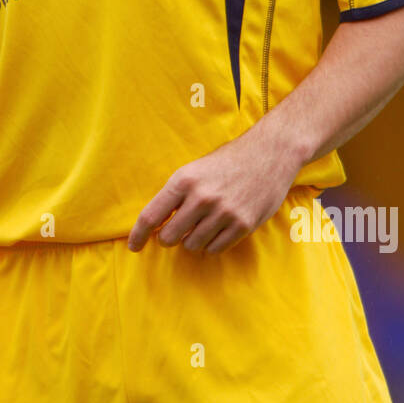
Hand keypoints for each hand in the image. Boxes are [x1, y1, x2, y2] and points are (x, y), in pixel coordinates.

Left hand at [127, 127, 298, 255]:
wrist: (269, 153)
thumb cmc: (227, 162)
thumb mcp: (195, 170)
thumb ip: (176, 195)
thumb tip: (155, 224)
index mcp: (184, 180)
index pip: (151, 215)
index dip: (138, 235)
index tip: (134, 246)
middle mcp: (201, 198)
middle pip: (169, 237)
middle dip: (168, 238)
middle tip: (175, 232)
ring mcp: (223, 213)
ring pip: (192, 245)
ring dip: (192, 241)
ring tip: (202, 226)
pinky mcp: (242, 224)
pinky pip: (215, 248)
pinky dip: (211, 244)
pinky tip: (217, 230)